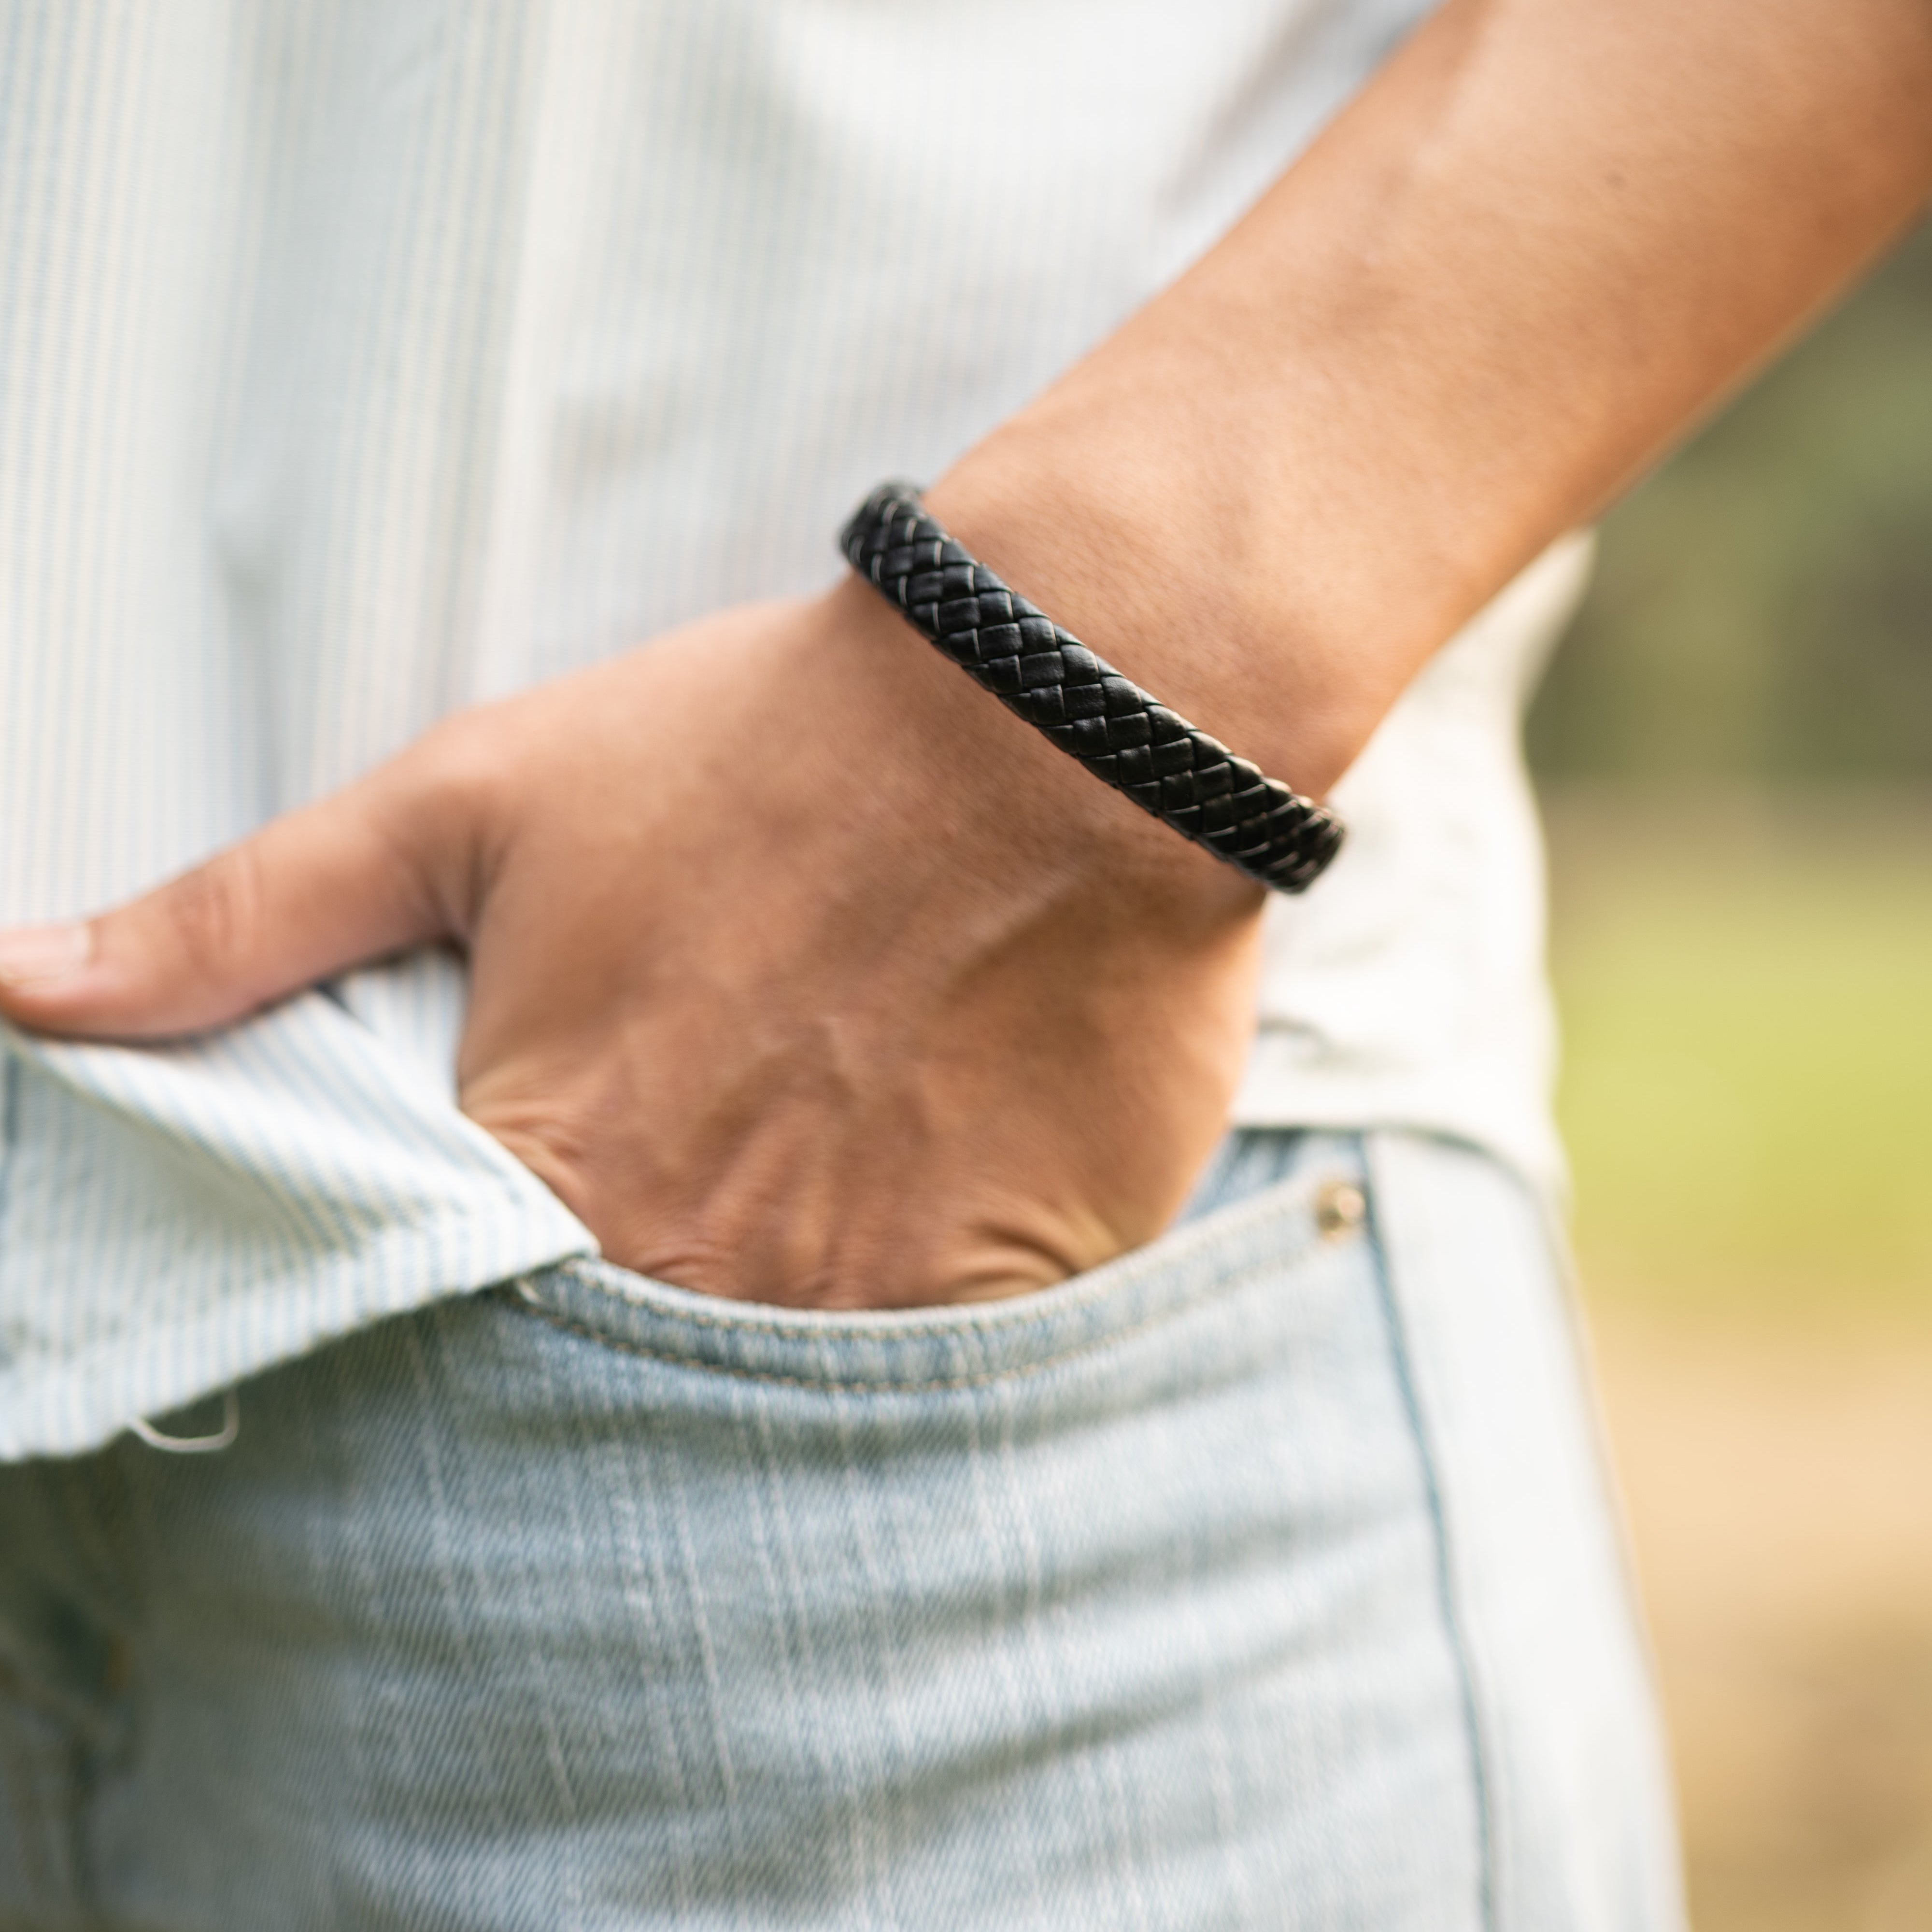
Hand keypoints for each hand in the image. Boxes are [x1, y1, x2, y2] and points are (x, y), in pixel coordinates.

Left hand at [0, 579, 1264, 1307]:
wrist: (1048, 727)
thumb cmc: (758, 750)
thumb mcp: (471, 804)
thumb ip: (242, 924)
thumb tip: (19, 986)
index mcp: (558, 1170)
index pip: (450, 1344)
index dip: (470, 1323)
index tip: (506, 1286)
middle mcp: (706, 1269)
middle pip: (623, 1397)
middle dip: (627, 1343)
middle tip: (682, 1226)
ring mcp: (871, 1297)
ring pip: (784, 1409)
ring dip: (771, 1346)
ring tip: (802, 1224)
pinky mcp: (1017, 1284)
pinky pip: (941, 1382)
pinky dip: (913, 1338)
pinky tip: (916, 1228)